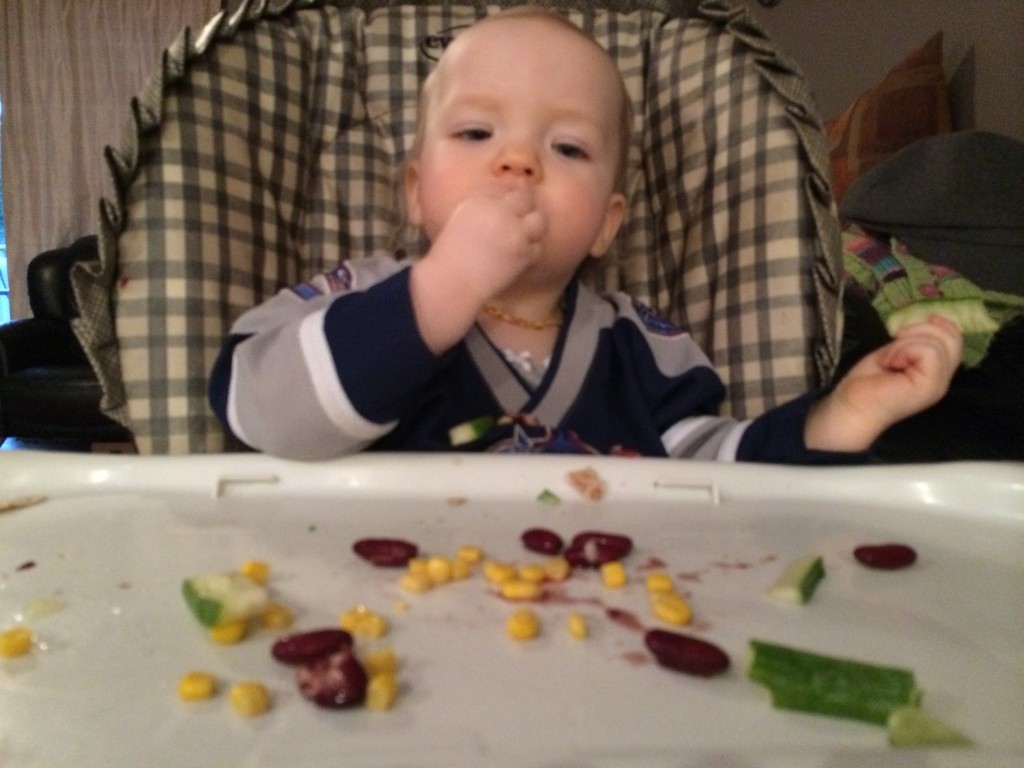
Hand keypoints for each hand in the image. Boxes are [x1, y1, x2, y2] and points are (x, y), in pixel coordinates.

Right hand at [427, 181, 546, 302]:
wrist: (451, 282)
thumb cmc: (449, 256)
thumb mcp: (460, 218)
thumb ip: (482, 204)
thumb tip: (504, 200)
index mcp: (480, 199)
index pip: (506, 186)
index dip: (512, 194)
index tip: (510, 206)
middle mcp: (500, 210)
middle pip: (526, 198)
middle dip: (526, 208)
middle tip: (520, 222)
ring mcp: (514, 230)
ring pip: (538, 220)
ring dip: (534, 227)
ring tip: (523, 238)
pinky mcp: (523, 252)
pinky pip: (537, 246)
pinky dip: (531, 251)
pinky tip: (518, 256)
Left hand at [805, 315, 962, 451]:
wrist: (851, 407)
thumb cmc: (868, 382)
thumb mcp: (898, 352)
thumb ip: (918, 341)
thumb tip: (935, 319)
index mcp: (937, 371)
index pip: (955, 337)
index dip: (934, 325)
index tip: (904, 333)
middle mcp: (944, 378)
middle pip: (953, 336)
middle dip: (919, 330)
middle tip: (895, 348)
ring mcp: (939, 383)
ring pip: (938, 342)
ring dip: (905, 344)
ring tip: (890, 360)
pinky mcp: (930, 385)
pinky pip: (928, 351)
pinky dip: (903, 350)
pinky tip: (890, 364)